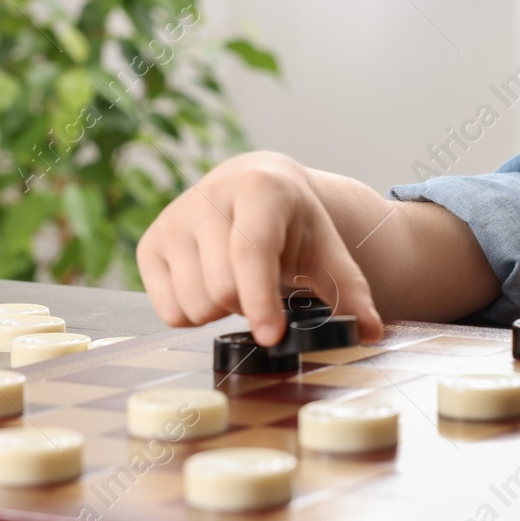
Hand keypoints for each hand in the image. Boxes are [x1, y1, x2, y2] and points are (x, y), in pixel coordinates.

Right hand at [135, 151, 383, 344]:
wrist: (254, 185)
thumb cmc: (294, 222)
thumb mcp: (327, 249)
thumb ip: (350, 291)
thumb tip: (371, 332)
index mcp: (259, 190)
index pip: (251, 254)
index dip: (260, 301)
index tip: (272, 335)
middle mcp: (208, 198)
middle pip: (221, 289)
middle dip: (248, 304)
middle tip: (265, 287)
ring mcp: (172, 220)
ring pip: (193, 304)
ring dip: (222, 311)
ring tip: (238, 282)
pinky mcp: (149, 244)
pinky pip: (167, 310)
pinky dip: (193, 312)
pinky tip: (210, 285)